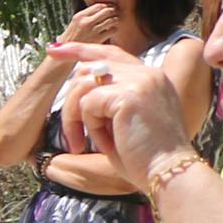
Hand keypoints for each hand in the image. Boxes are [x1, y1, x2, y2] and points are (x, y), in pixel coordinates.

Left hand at [45, 36, 194, 185]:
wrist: (168, 172)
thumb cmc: (145, 157)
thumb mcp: (126, 121)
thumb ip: (109, 99)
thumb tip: (78, 84)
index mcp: (151, 78)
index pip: (110, 54)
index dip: (80, 50)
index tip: (54, 50)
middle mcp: (147, 73)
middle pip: (88, 70)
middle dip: (71, 104)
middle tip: (73, 137)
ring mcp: (140, 81)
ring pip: (83, 88)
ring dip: (76, 119)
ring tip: (86, 143)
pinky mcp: (129, 94)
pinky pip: (88, 105)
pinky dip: (90, 128)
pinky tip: (107, 144)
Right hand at [60, 1, 121, 48]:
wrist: (67, 49)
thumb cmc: (73, 35)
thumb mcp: (76, 22)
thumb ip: (87, 15)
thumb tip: (103, 8)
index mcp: (80, 16)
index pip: (99, 6)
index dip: (107, 5)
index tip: (110, 7)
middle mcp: (86, 22)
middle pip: (107, 11)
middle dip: (114, 11)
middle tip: (116, 13)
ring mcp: (92, 30)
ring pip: (111, 20)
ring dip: (115, 20)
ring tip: (114, 21)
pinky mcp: (98, 39)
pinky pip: (112, 30)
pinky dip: (114, 29)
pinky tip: (111, 30)